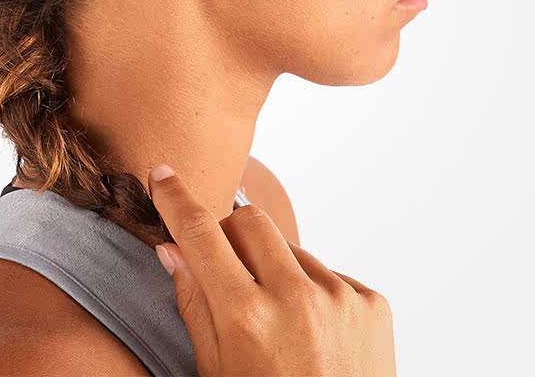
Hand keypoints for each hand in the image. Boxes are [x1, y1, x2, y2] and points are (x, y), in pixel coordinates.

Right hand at [149, 164, 395, 376]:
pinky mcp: (372, 303)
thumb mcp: (217, 373)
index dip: (176, 200)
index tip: (163, 176)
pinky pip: (327, 272)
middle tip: (229, 271)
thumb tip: (172, 248)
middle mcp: (295, 299)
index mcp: (246, 318)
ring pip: (289, 247)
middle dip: (231, 234)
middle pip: (249, 220)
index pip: (200, 234)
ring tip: (280, 321)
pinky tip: (314, 332)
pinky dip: (312, 290)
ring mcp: (339, 297)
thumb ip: (194, 304)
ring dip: (275, 269)